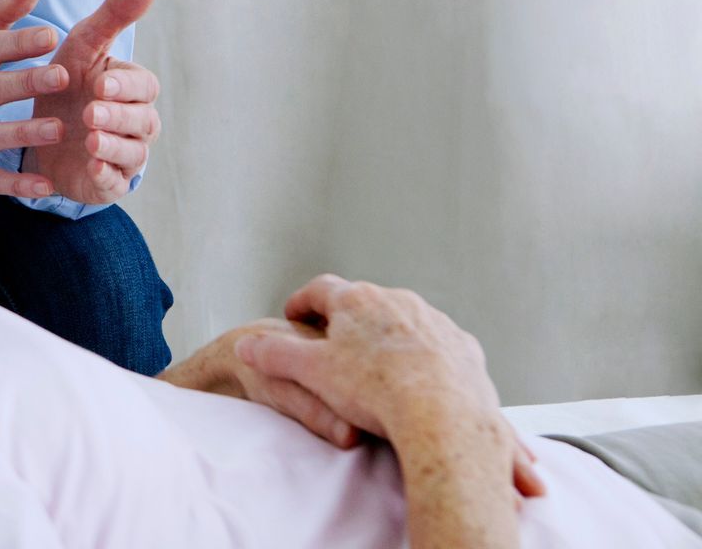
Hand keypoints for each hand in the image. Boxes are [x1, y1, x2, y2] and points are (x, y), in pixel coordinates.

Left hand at [20, 0, 160, 204]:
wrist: (36, 131)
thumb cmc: (67, 82)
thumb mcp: (84, 45)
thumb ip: (115, 13)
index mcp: (131, 88)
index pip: (142, 86)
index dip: (123, 85)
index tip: (100, 81)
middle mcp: (135, 122)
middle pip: (141, 120)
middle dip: (118, 115)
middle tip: (91, 111)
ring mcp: (123, 154)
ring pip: (131, 152)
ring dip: (112, 145)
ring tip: (89, 139)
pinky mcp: (107, 182)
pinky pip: (114, 181)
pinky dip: (105, 175)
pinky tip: (90, 167)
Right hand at [234, 275, 545, 497]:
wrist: (445, 417)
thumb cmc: (375, 390)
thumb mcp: (311, 372)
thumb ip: (274, 354)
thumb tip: (245, 345)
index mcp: (356, 300)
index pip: (319, 289)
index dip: (302, 302)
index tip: (293, 315)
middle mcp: (397, 300)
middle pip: (363, 304)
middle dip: (346, 321)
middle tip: (333, 345)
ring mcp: (434, 321)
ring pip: (402, 322)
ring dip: (387, 338)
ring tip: (376, 369)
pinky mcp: (463, 346)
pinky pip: (436, 345)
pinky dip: (423, 357)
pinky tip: (417, 382)